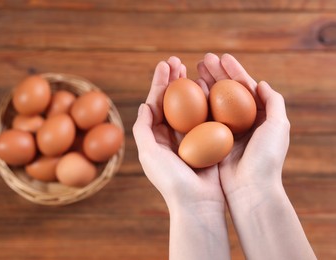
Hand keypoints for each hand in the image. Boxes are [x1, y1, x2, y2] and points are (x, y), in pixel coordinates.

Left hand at [133, 56, 229, 259]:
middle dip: (173, 80)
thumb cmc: (170, 180)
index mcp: (155, 136)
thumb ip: (143, 129)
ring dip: (189, 86)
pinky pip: (206, 116)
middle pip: (171, 101)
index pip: (156, 103)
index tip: (165, 64)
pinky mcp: (207, 140)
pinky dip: (206, 100)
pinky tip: (209, 86)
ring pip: (189, 105)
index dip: (159, 83)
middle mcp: (171, 134)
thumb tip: (144, 105)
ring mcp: (190, 136)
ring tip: (191, 67)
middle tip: (177, 60)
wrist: (197, 202)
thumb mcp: (149, 154)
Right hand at [197, 53, 289, 201]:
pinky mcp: (211, 140)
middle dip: (215, 73)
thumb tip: (261, 83)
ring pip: (212, 102)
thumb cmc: (266, 157)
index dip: (234, 70)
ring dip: (204, 85)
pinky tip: (189, 93)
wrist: (250, 188)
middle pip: (226, 91)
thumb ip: (273, 102)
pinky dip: (197, 105)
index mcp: (258, 116)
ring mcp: (224, 130)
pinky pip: (203, 118)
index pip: (244, 87)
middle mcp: (240, 121)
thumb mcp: (278, 126)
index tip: (222, 57)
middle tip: (203, 59)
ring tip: (193, 70)